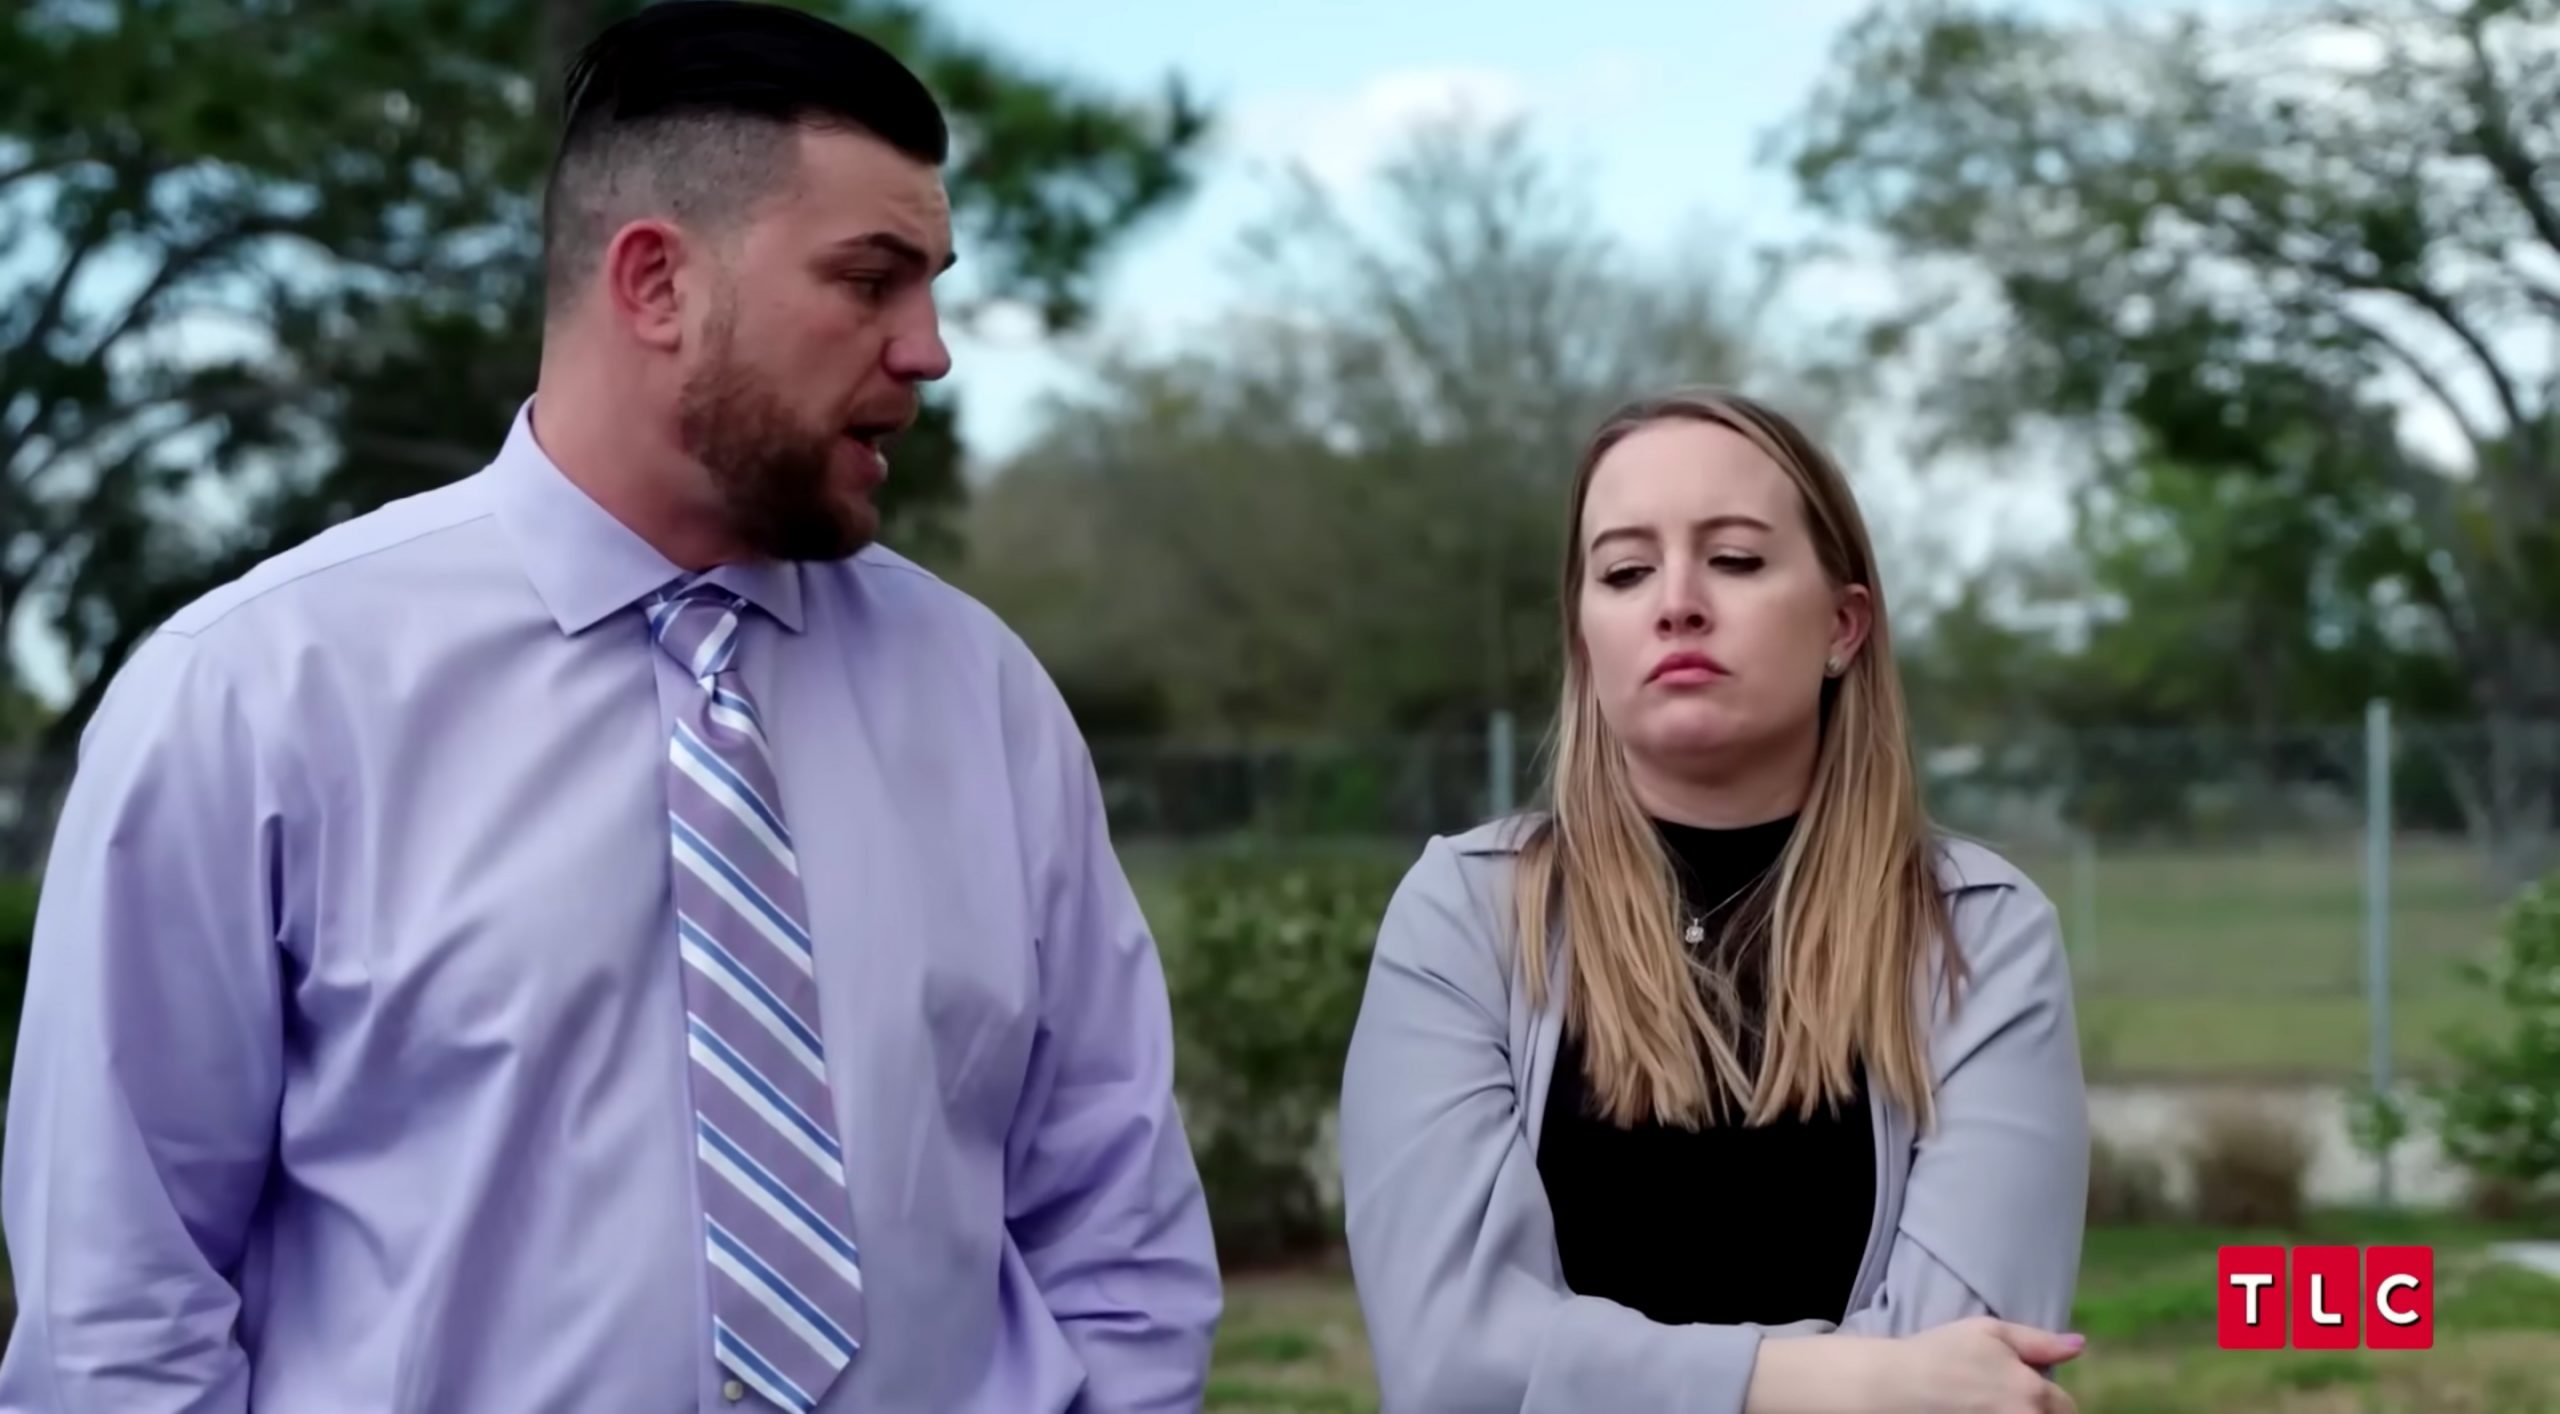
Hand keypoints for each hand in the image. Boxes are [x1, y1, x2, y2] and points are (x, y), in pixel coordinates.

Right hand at [1879, 1317, 2083, 1413]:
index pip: (2065, 1406)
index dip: (2049, 1399)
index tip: (2025, 1394)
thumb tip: (2079, 1345)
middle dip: (2035, 1411)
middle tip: (2003, 1401)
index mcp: (2032, 1391)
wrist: (1894, 1385)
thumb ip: (2038, 1341)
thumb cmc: (1941, 1352)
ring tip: (1989, 1407)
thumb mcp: (1989, 1332)